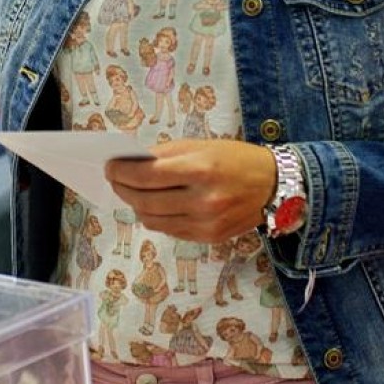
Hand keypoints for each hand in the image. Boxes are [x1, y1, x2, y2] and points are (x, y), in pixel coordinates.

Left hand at [104, 139, 277, 243]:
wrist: (274, 186)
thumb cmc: (235, 159)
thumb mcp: (202, 146)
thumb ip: (167, 155)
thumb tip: (131, 163)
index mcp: (200, 169)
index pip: (147, 175)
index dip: (122, 172)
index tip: (109, 166)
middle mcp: (203, 200)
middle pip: (145, 200)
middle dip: (123, 189)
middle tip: (114, 180)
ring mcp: (206, 223)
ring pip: (153, 220)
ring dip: (136, 206)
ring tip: (131, 193)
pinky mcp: (208, 238)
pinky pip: (169, 230)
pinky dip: (155, 218)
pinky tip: (152, 206)